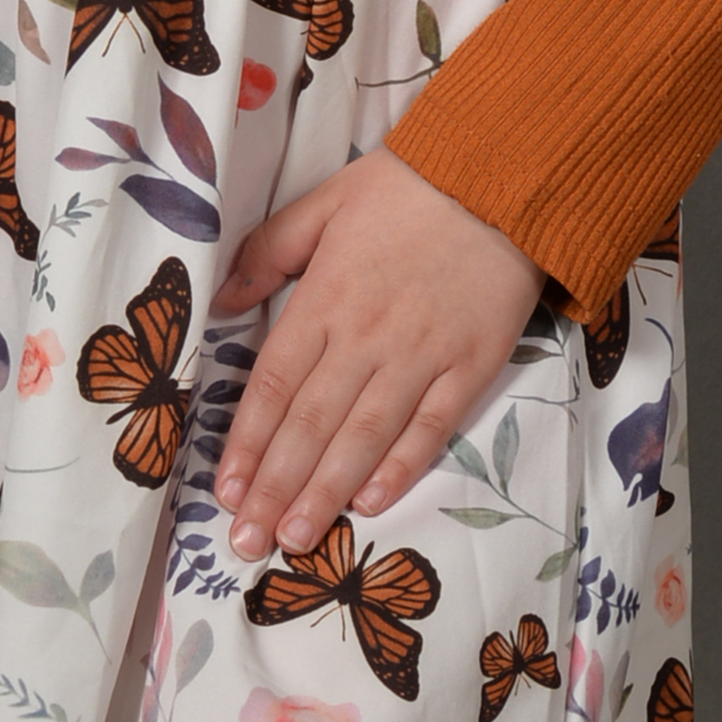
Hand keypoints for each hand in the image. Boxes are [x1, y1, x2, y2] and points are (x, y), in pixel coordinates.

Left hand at [207, 147, 541, 561]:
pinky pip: (431, 426)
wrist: (500, 179)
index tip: (224, 489)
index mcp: (326, 298)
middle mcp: (367, 336)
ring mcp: (421, 356)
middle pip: (311, 424)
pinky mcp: (470, 366)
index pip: (276, 382)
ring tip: (295, 539)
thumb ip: (268, 251)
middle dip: (275, 488)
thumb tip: (221, 301)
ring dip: (326, 492)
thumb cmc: (405, 188)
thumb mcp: (324, 203)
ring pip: (364, 436)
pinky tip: (371, 503)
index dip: (247, 441)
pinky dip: (401, 467)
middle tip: (246, 542)